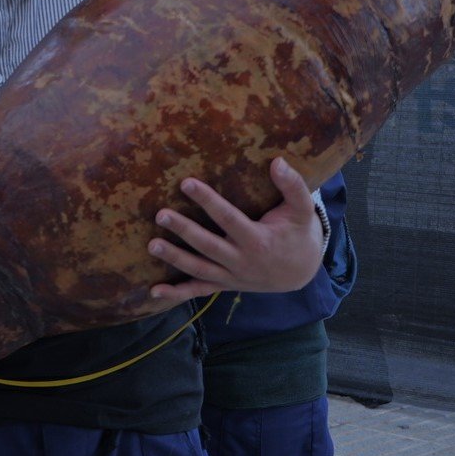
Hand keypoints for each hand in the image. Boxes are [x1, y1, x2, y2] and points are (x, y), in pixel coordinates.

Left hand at [147, 157, 324, 302]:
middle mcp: (242, 261)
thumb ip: (293, 186)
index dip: (207, 200)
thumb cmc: (298, 234)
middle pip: (208, 246)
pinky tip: (154, 292)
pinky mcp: (225, 285)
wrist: (301, 271)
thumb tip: (278, 161)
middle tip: (161, 214)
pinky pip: (199, 291)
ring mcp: (232, 277)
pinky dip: (177, 294)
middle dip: (184, 231)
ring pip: (199, 269)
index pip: (228, 218)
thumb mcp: (302, 210)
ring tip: (152, 245)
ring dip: (175, 259)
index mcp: (258, 241)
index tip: (186, 183)